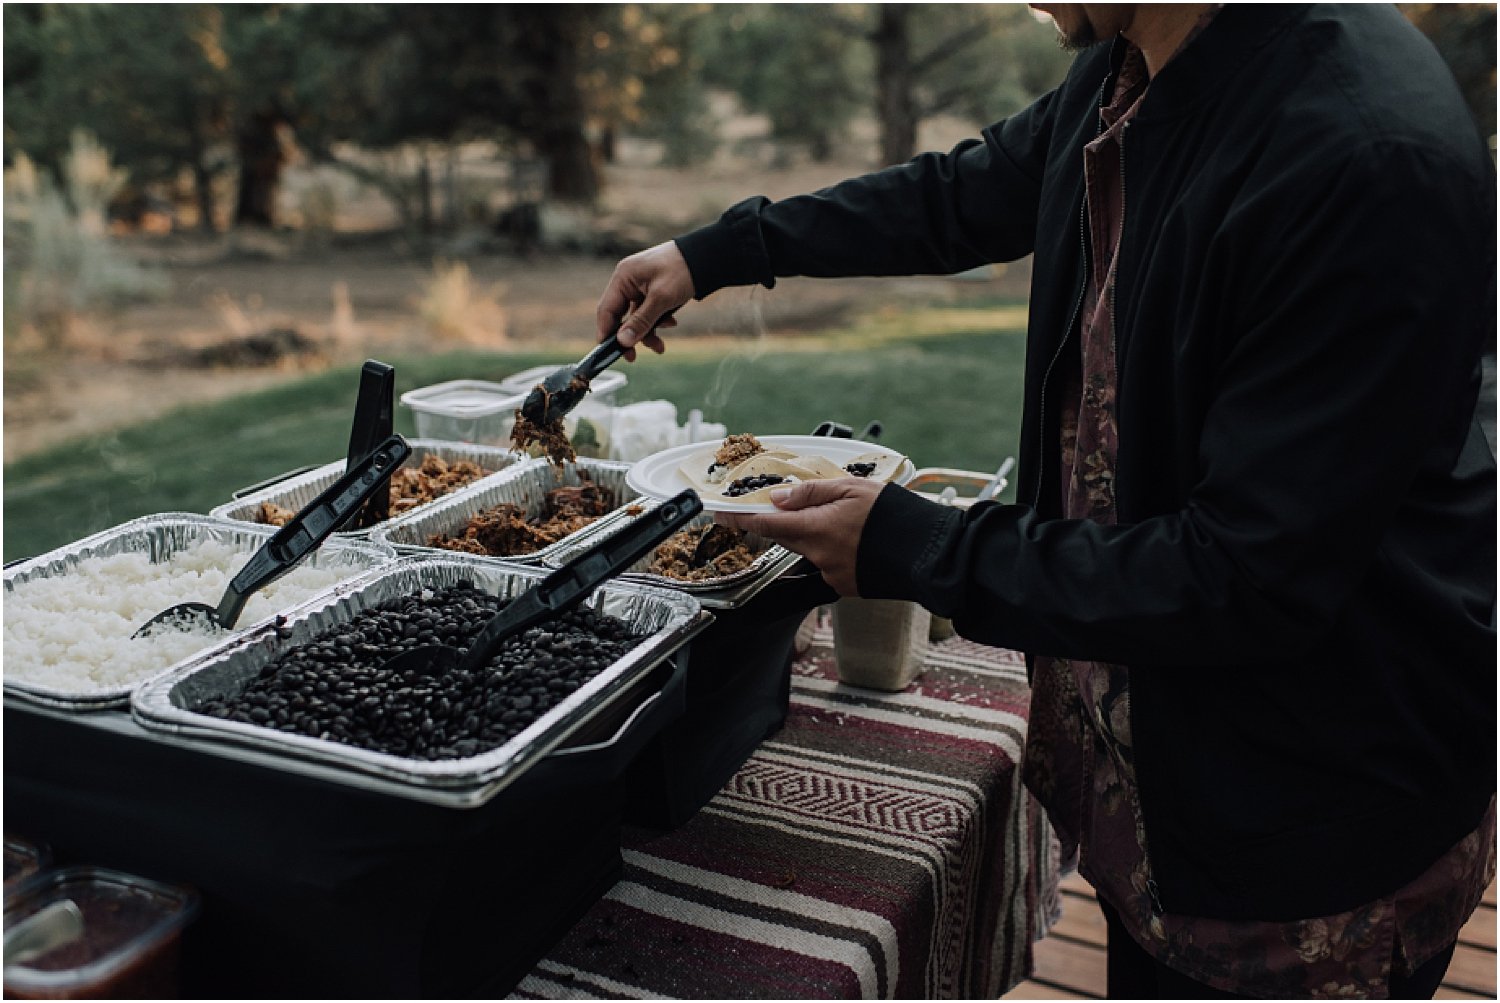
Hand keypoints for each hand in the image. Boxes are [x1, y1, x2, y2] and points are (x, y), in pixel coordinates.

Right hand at [596, 240, 695, 360]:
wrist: (707, 256)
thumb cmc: (682, 271)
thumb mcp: (662, 299)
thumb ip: (641, 321)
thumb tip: (623, 342)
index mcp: (623, 277)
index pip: (606, 310)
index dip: (606, 333)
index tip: (609, 353)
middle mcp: (627, 281)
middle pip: (620, 316)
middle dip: (631, 337)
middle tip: (633, 357)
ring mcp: (639, 286)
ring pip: (636, 318)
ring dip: (647, 333)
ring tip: (660, 347)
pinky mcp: (651, 291)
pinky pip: (648, 312)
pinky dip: (657, 322)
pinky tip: (672, 322)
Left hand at [718, 478, 884, 595]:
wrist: (927, 551)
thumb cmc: (894, 515)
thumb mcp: (852, 488)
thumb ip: (811, 492)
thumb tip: (778, 497)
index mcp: (816, 529)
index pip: (767, 524)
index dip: (741, 519)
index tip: (723, 514)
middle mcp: (819, 556)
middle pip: (787, 538)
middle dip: (788, 523)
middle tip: (801, 506)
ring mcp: (832, 575)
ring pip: (809, 552)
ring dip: (816, 536)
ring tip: (847, 523)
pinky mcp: (846, 587)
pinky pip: (827, 567)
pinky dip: (834, 553)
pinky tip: (857, 542)